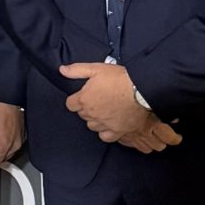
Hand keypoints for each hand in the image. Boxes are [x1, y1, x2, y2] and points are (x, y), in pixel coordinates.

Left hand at [61, 61, 181, 153]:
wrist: (142, 90)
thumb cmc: (119, 79)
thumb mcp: (96, 69)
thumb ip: (77, 70)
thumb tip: (62, 70)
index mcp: (84, 100)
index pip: (70, 104)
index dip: (76, 99)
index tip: (83, 95)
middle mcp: (92, 114)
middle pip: (82, 115)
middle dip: (86, 108)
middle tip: (97, 100)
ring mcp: (104, 124)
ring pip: (92, 126)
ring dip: (95, 120)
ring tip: (104, 111)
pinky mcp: (117, 131)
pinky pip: (104, 136)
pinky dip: (105, 132)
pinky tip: (109, 125)